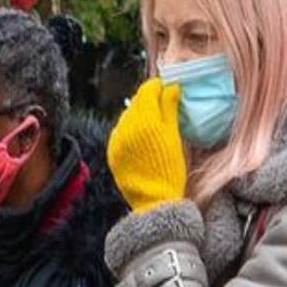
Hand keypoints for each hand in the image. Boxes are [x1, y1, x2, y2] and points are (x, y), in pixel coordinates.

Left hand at [108, 78, 187, 212]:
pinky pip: (120, 133)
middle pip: (136, 103)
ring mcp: (116, 140)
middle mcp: (125, 127)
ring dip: (138, 115)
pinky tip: (140, 137)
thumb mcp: (174, 136)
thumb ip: (170, 109)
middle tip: (161, 103)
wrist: (153, 199)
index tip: (166, 88)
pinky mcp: (111, 151)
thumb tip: (171, 87)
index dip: (157, 87)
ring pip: (126, 117)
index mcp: (144, 121)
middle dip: (148, 100)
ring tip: (152, 122)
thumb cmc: (170, 168)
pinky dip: (130, 130)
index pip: (147, 91)